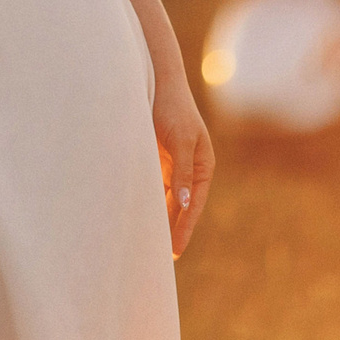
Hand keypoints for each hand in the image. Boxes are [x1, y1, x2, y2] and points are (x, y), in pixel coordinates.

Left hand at [154, 69, 214, 257]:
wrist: (156, 80)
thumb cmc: (172, 108)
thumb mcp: (179, 140)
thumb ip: (182, 173)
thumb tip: (185, 203)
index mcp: (203, 166)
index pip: (192, 205)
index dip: (183, 228)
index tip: (174, 251)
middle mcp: (190, 169)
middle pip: (180, 206)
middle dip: (171, 229)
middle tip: (160, 259)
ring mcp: (173, 165)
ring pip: (165, 199)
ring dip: (158, 218)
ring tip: (148, 245)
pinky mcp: (157, 159)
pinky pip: (153, 187)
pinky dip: (147, 201)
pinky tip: (137, 217)